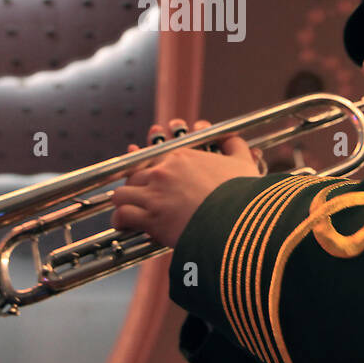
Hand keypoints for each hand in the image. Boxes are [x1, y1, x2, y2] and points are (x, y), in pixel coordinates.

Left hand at [111, 119, 263, 249]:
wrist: (237, 222)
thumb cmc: (241, 194)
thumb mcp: (242, 163)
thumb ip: (234, 145)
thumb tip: (230, 137)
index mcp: (181, 156)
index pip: (153, 153)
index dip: (147, 160)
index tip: (144, 163)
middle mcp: (163, 172)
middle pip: (135, 173)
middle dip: (135, 183)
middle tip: (138, 193)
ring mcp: (154, 194)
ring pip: (123, 193)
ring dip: (124, 200)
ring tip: (127, 208)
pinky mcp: (151, 218)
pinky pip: (123, 215)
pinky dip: (121, 220)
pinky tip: (124, 224)